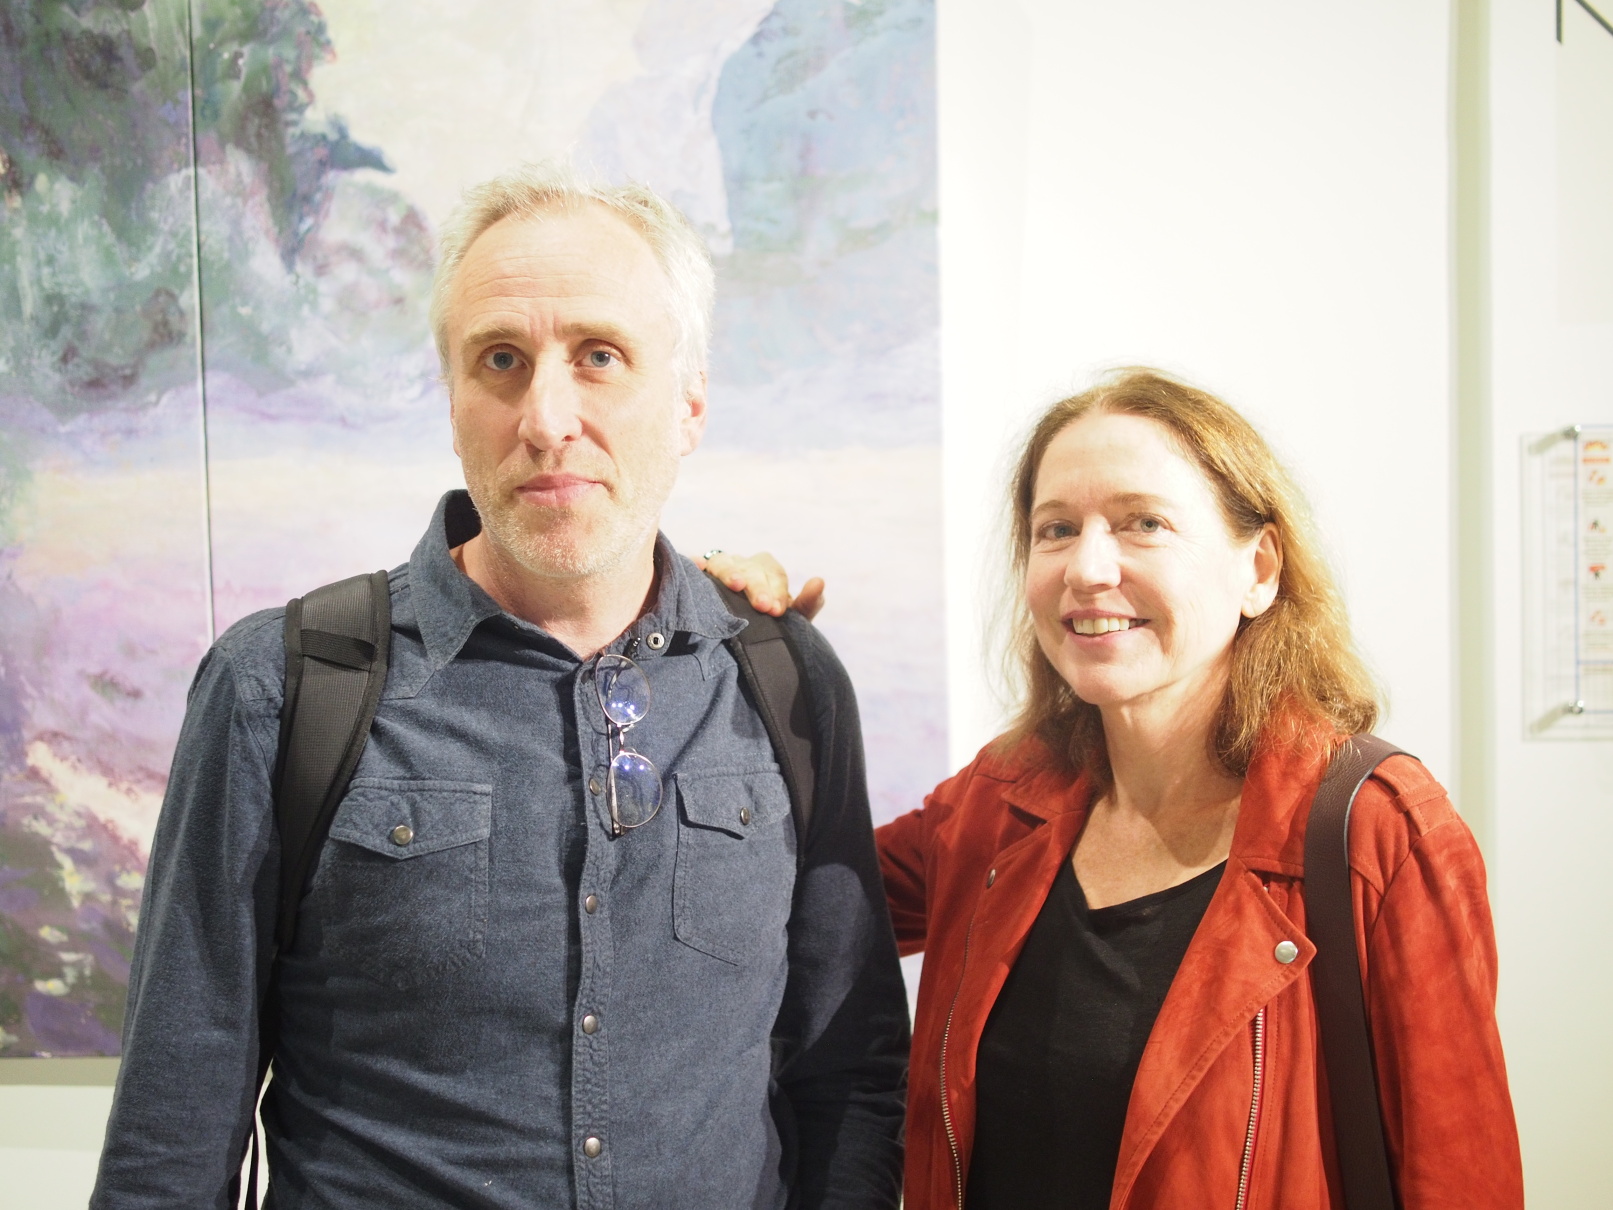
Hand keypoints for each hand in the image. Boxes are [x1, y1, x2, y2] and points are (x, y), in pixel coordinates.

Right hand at [696, 551, 825, 620]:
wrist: (747, 639)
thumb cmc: (771, 624)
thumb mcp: (794, 618)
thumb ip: (808, 602)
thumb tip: (819, 581)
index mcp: (766, 570)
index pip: (773, 573)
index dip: (776, 589)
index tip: (776, 609)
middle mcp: (744, 565)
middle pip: (750, 567)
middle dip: (758, 586)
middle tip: (763, 606)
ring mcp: (721, 570)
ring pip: (723, 561)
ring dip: (730, 571)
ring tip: (735, 585)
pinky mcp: (700, 579)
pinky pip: (696, 566)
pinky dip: (696, 564)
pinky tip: (697, 567)